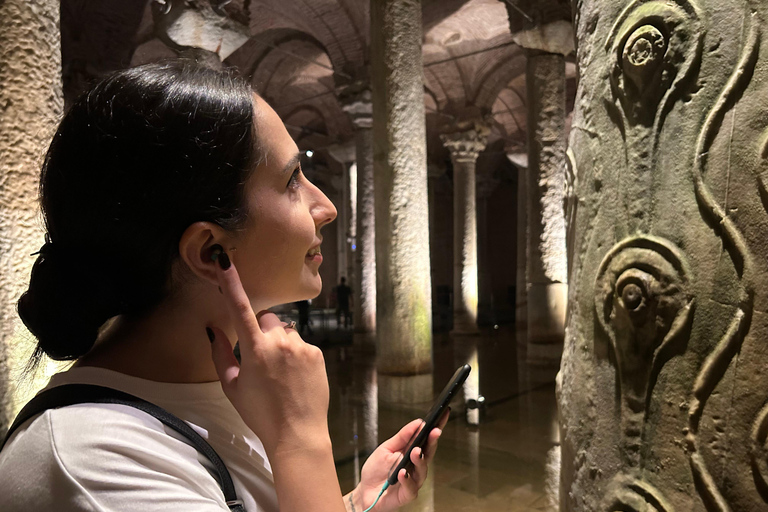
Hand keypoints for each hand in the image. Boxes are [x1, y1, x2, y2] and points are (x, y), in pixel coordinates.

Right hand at [207, 254, 330, 455]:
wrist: (298, 433)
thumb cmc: (260, 413)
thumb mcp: (232, 386)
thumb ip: (220, 354)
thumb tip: (212, 329)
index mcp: (255, 349)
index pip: (239, 308)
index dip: (231, 283)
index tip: (225, 262)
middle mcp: (280, 342)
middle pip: (267, 319)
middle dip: (261, 330)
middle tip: (259, 358)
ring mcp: (302, 346)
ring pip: (285, 332)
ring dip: (279, 343)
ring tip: (279, 373)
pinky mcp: (317, 353)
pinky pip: (301, 344)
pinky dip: (295, 354)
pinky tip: (293, 377)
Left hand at [349, 411, 448, 511]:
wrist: (364, 491)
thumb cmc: (376, 470)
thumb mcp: (386, 448)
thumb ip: (402, 437)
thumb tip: (417, 423)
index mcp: (411, 452)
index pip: (427, 438)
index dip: (436, 427)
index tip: (442, 415)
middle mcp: (415, 466)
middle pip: (428, 452)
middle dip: (432, 441)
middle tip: (435, 431)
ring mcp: (413, 480)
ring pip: (422, 470)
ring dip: (420, 460)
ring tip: (415, 452)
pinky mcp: (407, 494)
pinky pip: (411, 487)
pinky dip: (407, 479)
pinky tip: (403, 473)